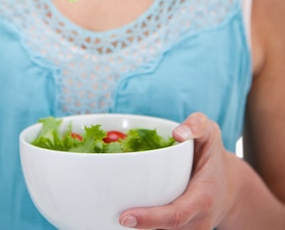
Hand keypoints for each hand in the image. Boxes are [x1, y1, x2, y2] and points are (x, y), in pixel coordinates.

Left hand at [119, 112, 235, 228]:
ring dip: (143, 227)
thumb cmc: (214, 156)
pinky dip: (147, 225)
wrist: (231, 186)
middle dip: (140, 226)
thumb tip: (177, 133)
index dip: (150, 219)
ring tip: (119, 212)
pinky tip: (133, 213)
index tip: (126, 217)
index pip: (176, 215)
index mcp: (203, 198)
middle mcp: (198, 220)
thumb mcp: (210, 132)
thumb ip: (197, 125)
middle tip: (115, 215)